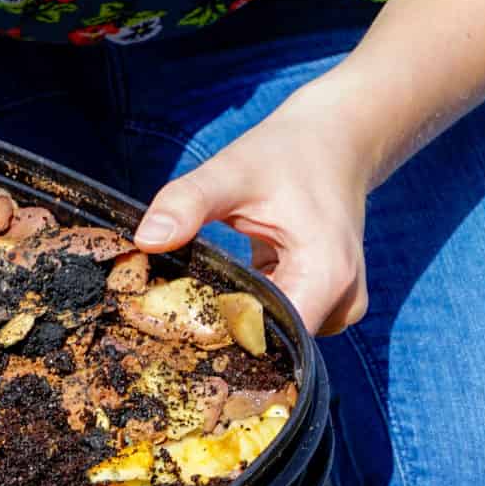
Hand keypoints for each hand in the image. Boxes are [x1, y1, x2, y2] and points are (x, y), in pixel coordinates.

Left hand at [132, 77, 379, 335]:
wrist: (334, 140)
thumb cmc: (287, 153)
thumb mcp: (233, 170)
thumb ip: (189, 202)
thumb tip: (146, 239)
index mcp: (326, 277)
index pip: (268, 340)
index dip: (220, 340)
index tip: (175, 329)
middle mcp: (339, 303)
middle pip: (269, 345)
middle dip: (220, 336)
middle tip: (168, 321)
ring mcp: (334, 308)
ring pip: (272, 339)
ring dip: (232, 325)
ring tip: (191, 302)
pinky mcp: (321, 304)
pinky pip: (278, 324)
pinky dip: (245, 313)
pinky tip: (215, 297)